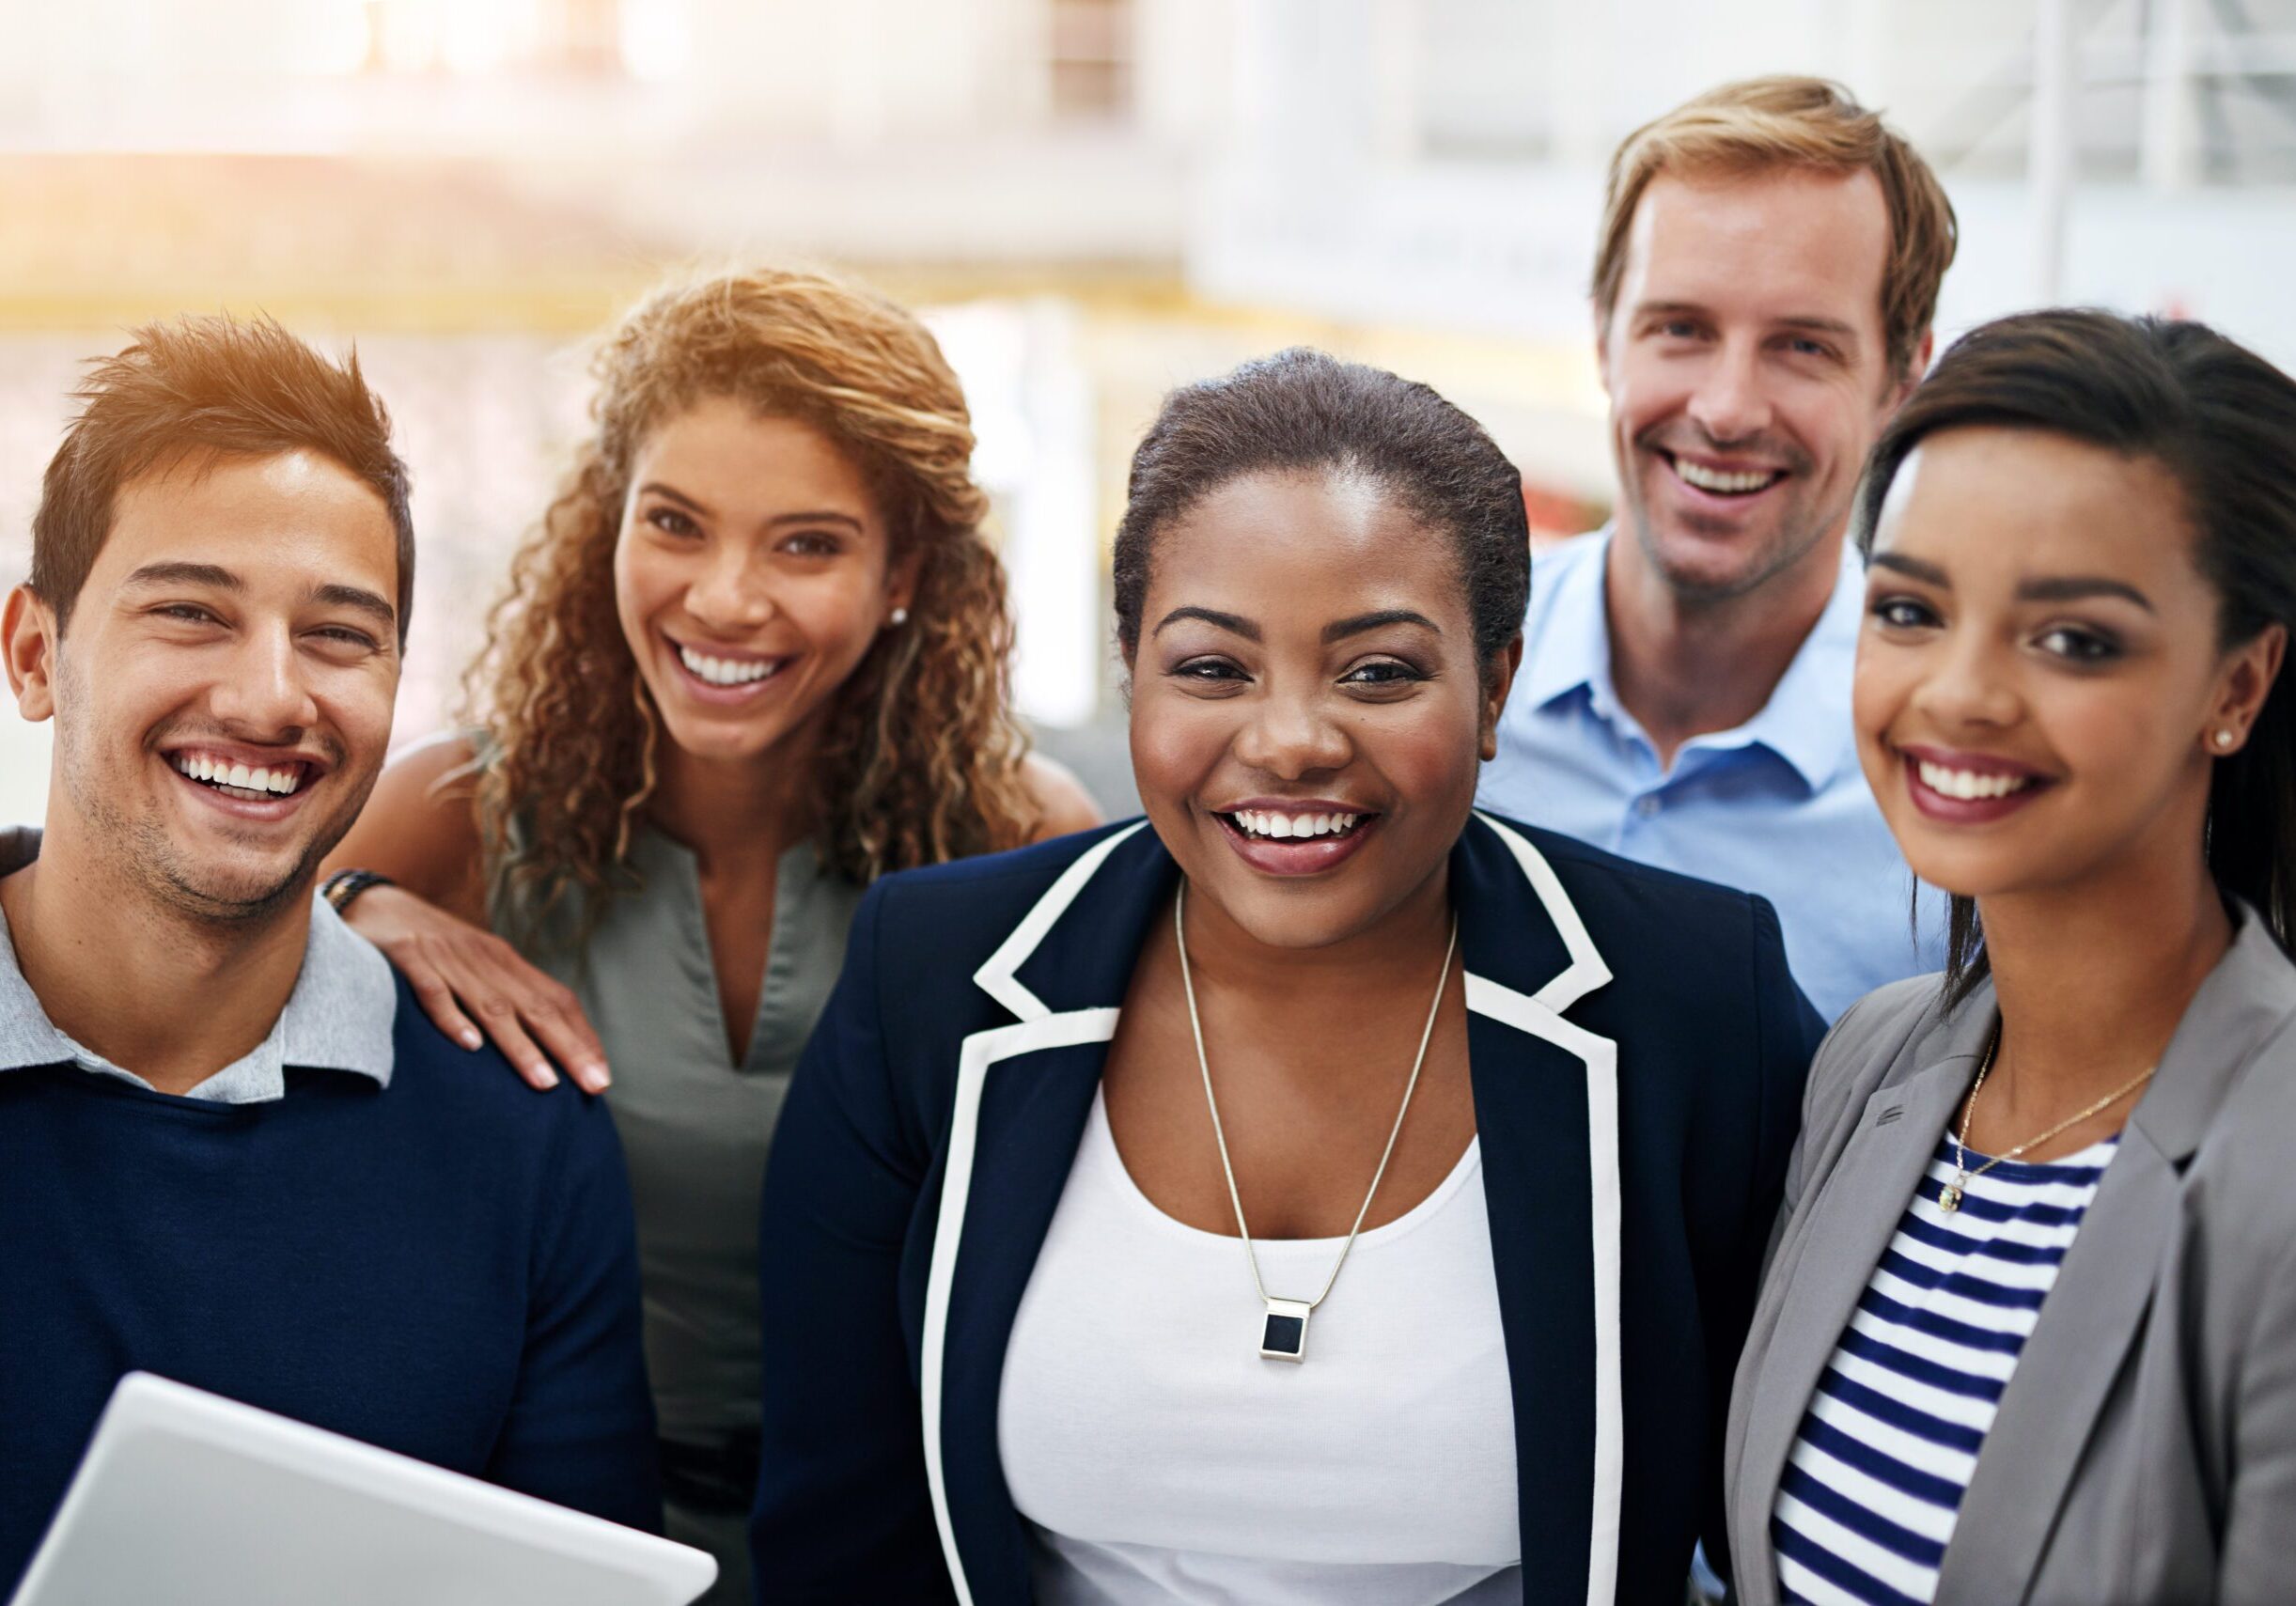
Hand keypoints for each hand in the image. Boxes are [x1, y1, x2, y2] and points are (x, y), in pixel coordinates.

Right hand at [342, 885, 609, 1091]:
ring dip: (520, 1045)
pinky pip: (433, 991)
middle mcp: (486, 960)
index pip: (556, 1000)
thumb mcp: (476, 966)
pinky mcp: (408, 958)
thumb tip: (544, 1046)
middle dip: (569, 1048)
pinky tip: (469, 1046)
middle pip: (536, 1007)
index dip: (582, 1037)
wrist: (375, 904)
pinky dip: (451, 1018)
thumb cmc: (432, 948)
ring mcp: (448, 959)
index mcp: (506, 963)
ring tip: (545, 1082)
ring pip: (492, 1005)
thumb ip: (506, 998)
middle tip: (594, 1085)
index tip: (602, 1077)